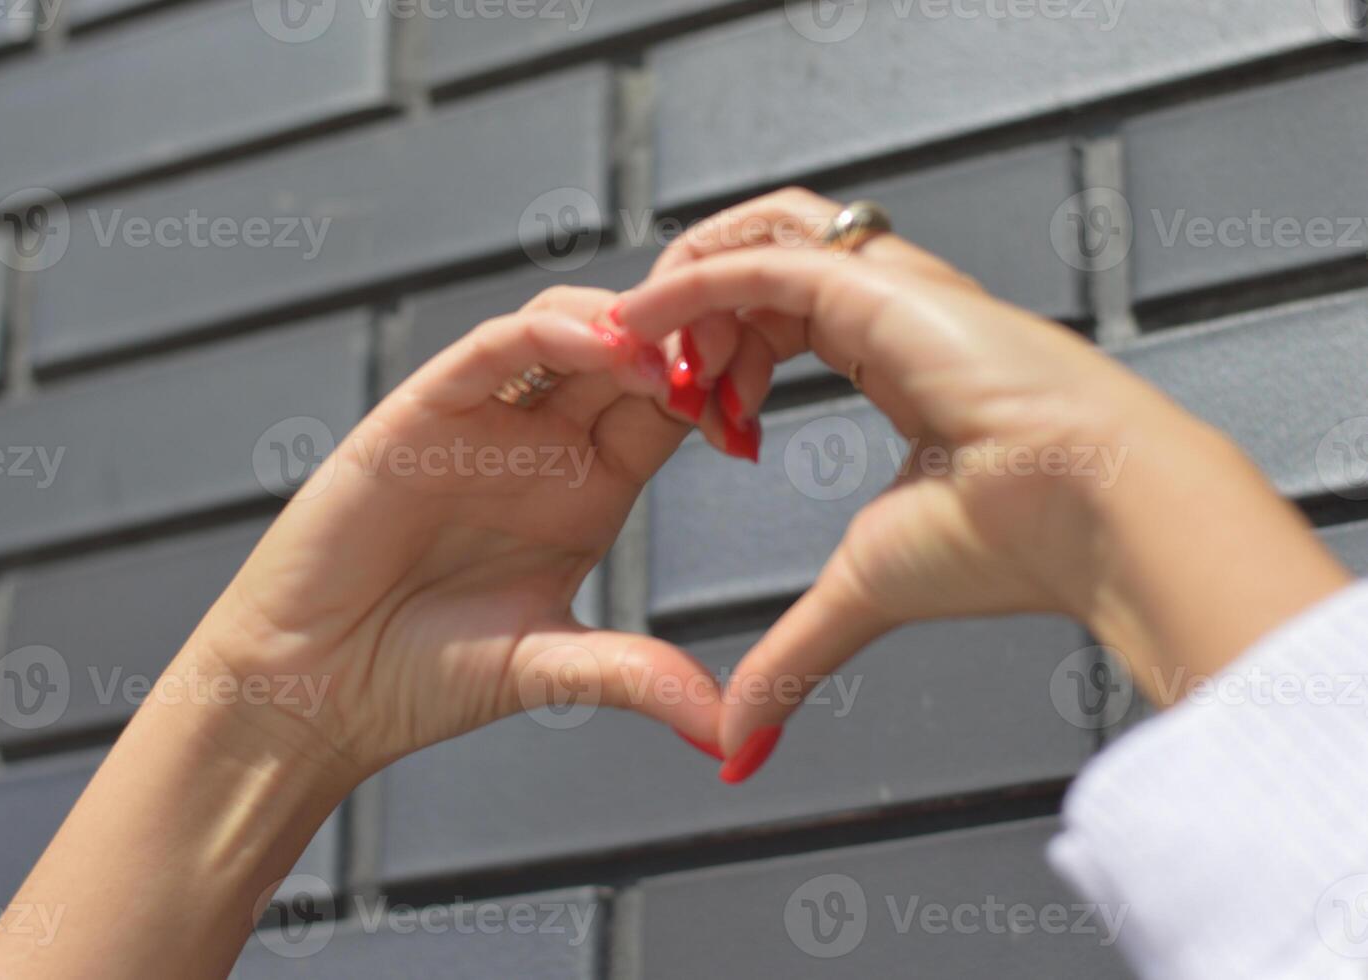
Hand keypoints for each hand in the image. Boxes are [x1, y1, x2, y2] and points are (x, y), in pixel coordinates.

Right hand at [193, 286, 725, 784]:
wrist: (316, 689)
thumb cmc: (426, 676)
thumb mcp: (554, 667)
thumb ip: (640, 677)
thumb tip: (731, 733)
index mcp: (590, 487)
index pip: (669, 410)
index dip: (720, 391)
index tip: (763, 399)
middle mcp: (544, 443)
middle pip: (631, 354)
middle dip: (684, 337)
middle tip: (739, 340)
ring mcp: (486, 420)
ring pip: (568, 328)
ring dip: (627, 327)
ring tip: (674, 354)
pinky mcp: (424, 409)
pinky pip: (493, 349)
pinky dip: (546, 330)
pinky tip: (599, 341)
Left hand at [617, 188, 1349, 759]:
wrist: (1091, 513)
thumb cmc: (1008, 543)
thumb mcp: (858, 595)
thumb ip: (790, 655)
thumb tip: (738, 749)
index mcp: (894, 356)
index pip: (782, 321)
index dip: (726, 365)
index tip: (708, 430)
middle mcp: (888, 309)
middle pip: (761, 273)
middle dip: (697, 327)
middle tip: (667, 397)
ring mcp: (886, 287)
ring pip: (759, 241)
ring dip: (690, 293)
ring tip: (653, 362)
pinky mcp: (879, 285)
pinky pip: (762, 261)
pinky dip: (693, 285)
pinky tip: (641, 322)